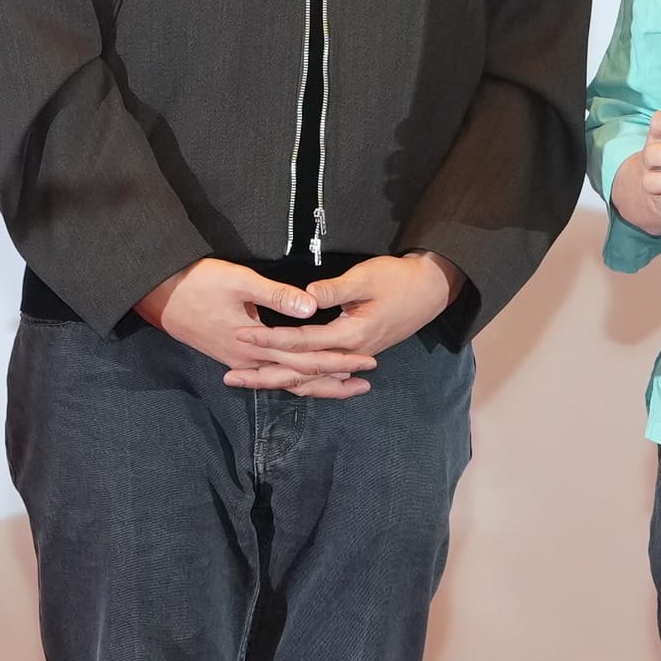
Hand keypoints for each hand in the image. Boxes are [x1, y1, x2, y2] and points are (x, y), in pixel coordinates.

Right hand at [134, 255, 382, 395]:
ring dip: (315, 384)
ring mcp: (239, 362)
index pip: (306, 361)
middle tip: (366, 381)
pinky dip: (291, 378)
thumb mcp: (239, 281)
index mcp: (255, 346)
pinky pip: (270, 374)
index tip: (367, 360)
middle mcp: (249, 362)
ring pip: (285, 381)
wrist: (157, 295)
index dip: (338, 361)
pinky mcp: (232, 356)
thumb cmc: (198, 283)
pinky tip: (302, 378)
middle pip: (299, 379)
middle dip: (334, 380)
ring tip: (343, 386)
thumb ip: (276, 295)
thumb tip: (313, 305)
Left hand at [241, 249, 455, 391]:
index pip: (301, 343)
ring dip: (278, 381)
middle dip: (263, 373)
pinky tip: (283, 382)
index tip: (242, 335)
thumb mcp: (367, 277)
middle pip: (300, 371)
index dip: (270, 340)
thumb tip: (305, 298)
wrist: (430, 290)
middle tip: (229, 377)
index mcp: (350, 335)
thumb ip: (335, 289)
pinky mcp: (354, 353)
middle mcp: (349, 353)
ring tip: (247, 383)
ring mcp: (352, 356)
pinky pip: (322, 375)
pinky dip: (301, 381)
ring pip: (310, 377)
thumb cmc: (398, 279)